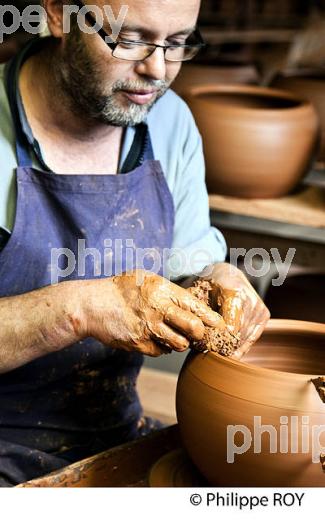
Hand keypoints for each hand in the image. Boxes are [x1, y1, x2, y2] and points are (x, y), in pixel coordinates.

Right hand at [79, 270, 224, 356]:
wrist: (92, 305)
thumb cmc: (121, 290)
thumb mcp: (146, 278)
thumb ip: (168, 290)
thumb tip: (192, 304)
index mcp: (162, 289)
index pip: (195, 306)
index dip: (211, 318)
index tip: (220, 325)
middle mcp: (158, 308)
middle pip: (193, 328)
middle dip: (200, 334)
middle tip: (199, 334)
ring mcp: (148, 328)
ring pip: (180, 344)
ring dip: (181, 342)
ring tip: (174, 334)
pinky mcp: (139, 344)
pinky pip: (161, 351)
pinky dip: (162, 347)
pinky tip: (154, 337)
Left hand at [201, 263, 269, 358]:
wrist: (228, 274)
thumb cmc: (209, 284)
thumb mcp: (198, 293)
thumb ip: (198, 311)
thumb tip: (196, 333)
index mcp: (234, 292)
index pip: (230, 327)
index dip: (218, 340)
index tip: (207, 347)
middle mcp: (251, 300)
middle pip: (238, 334)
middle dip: (224, 346)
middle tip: (211, 353)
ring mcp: (259, 308)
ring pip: (246, 338)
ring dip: (233, 348)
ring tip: (219, 353)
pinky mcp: (264, 315)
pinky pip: (253, 337)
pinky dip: (242, 346)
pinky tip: (231, 351)